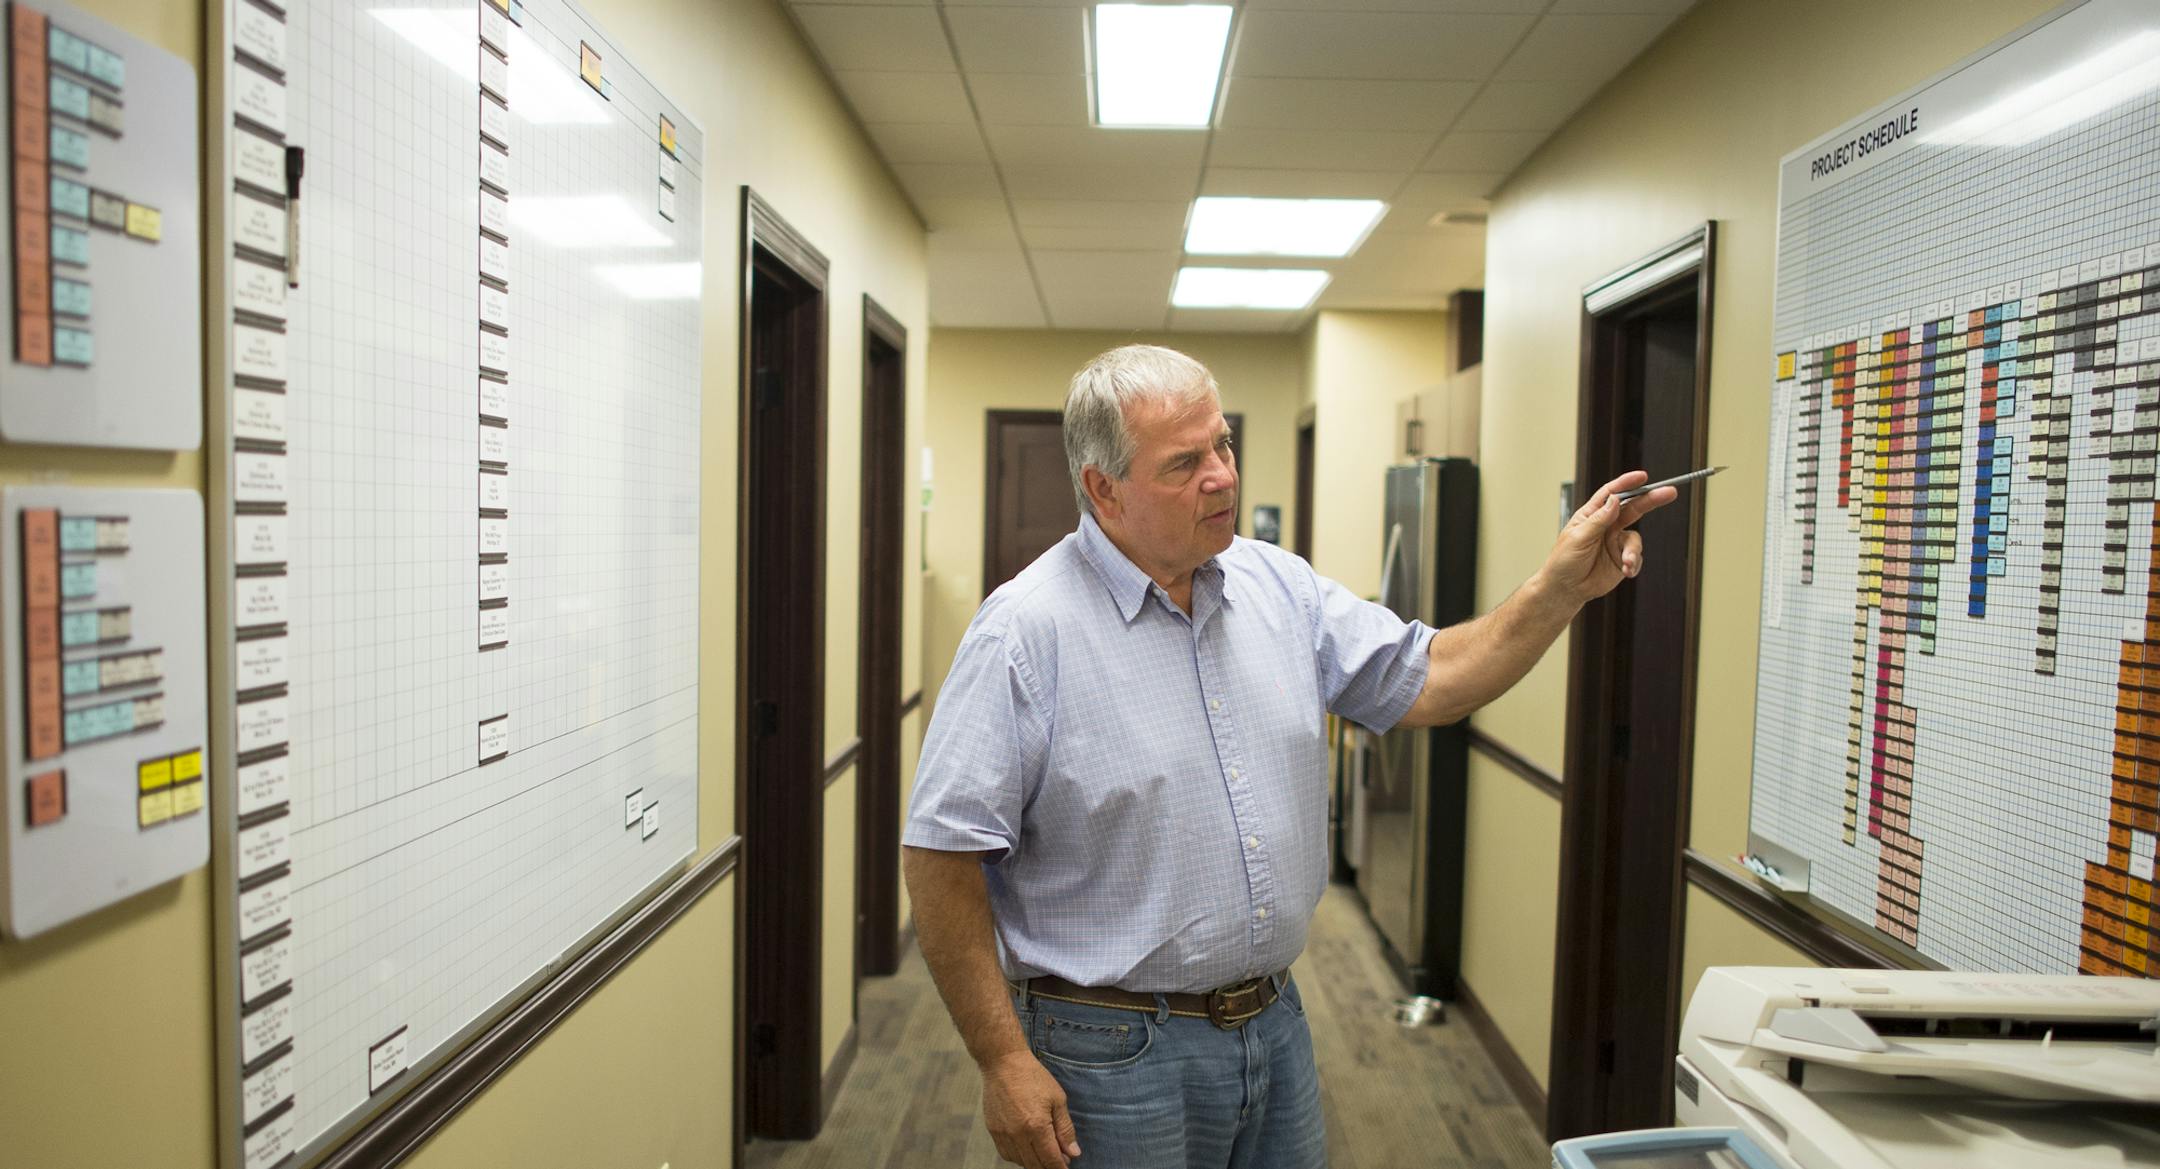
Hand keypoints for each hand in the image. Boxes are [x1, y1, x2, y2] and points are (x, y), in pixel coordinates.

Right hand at [981, 1050, 1081, 1168]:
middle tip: (1059, 1160)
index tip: (1066, 1168)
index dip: (1060, 1168)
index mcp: (1037, 1126)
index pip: (1051, 1160)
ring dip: (1033, 1163)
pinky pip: (1006, 1153)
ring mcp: (1003, 1134)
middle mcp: (1018, 1134)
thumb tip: (1073, 1153)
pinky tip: (1027, 1148)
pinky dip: (1018, 1156)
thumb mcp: (1057, 1099)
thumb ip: (1065, 1129)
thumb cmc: (1033, 1077)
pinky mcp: (993, 1130)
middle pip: (1035, 1165)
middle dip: (1049, 1167)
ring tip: (1043, 1153)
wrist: (1003, 1063)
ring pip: (1020, 1162)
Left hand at [1537, 471, 1676, 605]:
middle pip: (1632, 508)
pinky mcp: (1622, 559)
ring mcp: (1615, 541)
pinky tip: (1625, 570)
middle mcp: (1607, 525)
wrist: (1566, 589)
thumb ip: (1598, 520)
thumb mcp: (1578, 538)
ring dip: (1633, 551)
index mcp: (1592, 515)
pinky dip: (1633, 563)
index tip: (1642, 477)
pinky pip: (1636, 557)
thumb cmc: (1564, 561)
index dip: (1626, 484)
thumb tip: (1614, 500)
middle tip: (1668, 492)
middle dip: (1650, 499)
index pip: (1611, 494)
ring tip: (1626, 563)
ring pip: (1636, 538)